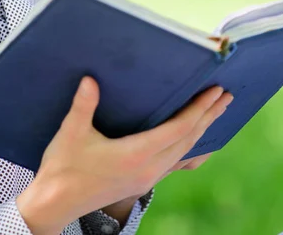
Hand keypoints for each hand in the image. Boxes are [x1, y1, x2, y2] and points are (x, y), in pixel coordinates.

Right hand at [16, 78, 232, 234]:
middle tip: (226, 96)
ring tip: (216, 112)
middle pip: (187, 139)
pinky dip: (189, 144)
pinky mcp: (141, 181)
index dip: (198, 109)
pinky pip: (174, 160)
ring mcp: (146, 178)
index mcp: (134, 155)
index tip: (214, 92)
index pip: (177, 129)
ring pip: (183, 150)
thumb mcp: (70, 133)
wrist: (57, 203)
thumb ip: (83, 105)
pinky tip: (192, 139)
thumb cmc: (63, 167)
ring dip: (202, 129)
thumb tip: (90, 80)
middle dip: (208, 116)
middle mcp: (147, 168)